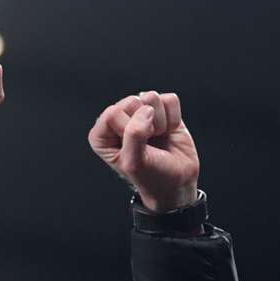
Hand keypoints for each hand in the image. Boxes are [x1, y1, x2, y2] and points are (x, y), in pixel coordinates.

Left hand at [88, 91, 199, 210]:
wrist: (177, 182)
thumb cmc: (151, 176)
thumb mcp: (135, 163)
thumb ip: (134, 135)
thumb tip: (146, 109)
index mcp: (102, 134)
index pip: (113, 113)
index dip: (129, 130)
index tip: (135, 148)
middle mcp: (119, 120)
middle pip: (132, 101)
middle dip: (146, 125)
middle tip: (149, 144)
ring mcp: (141, 113)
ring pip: (152, 98)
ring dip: (160, 122)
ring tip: (157, 138)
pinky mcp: (161, 110)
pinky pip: (170, 100)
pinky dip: (173, 118)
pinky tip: (168, 132)